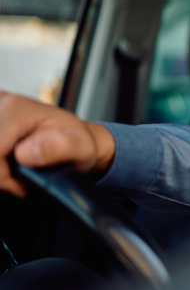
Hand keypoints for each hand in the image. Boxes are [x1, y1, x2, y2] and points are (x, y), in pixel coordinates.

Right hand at [0, 91, 115, 197]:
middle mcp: (1, 103)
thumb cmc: (77, 143)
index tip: (20, 186)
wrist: (74, 140)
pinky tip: (5, 164)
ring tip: (14, 173)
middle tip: (17, 181)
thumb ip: (58, 148)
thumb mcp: (81, 148)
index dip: (0, 176)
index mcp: (18, 108)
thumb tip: (26, 152)